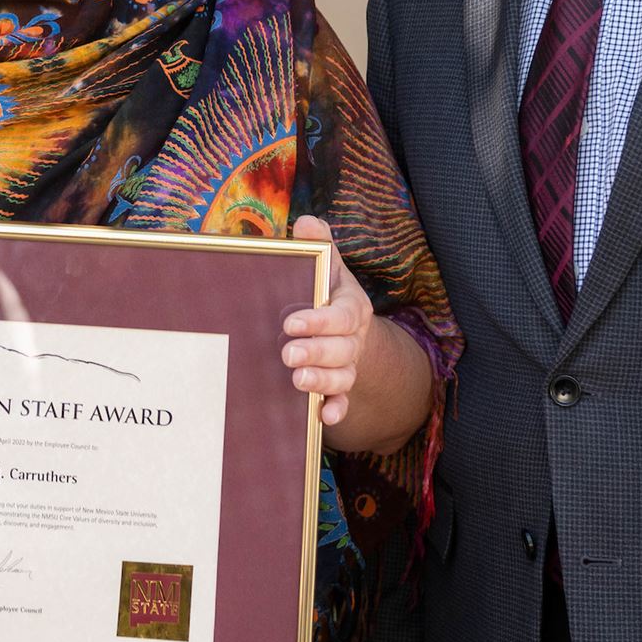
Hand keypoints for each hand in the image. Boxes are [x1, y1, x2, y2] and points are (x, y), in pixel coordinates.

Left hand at [281, 214, 375, 427]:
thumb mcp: (327, 265)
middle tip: (288, 354)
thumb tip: (306, 224)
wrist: (345, 328)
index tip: (292, 323)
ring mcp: (347, 365)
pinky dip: (336, 410)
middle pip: (341, 350)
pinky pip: (342, 402)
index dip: (320, 321)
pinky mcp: (338, 388)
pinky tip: (322, 417)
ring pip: (342, 377)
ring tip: (297, 381)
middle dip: (316, 353)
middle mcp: (353, 339)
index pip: (342, 315)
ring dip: (321, 382)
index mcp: (351, 307)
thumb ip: (319, 244)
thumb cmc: (327, 291)